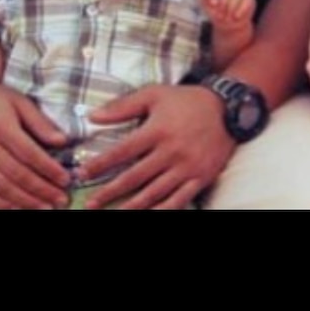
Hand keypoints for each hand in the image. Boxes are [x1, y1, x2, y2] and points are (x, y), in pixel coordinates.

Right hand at [0, 77, 72, 210]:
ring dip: (26, 201)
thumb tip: (63, 141)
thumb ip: (40, 122)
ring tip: (45, 208)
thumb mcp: (18, 101)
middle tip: (61, 200)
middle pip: (18, 174)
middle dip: (42, 190)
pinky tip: (16, 208)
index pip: (30, 154)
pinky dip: (0, 204)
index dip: (49, 169)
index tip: (66, 179)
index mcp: (1, 126)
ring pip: (2, 187)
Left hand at [76, 84, 234, 209]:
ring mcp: (187, 168)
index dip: (100, 165)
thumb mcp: (154, 94)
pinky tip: (147, 216)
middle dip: (109, 192)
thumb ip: (123, 106)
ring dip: (131, 207)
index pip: (122, 152)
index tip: (82, 174)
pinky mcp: (200, 178)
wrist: (228, 109)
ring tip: (113, 215)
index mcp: (157, 130)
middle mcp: (171, 151)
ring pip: (154, 193)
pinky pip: (179, 201)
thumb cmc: (186, 100)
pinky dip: (162, 211)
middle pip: (134, 178)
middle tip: (90, 203)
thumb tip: (93, 116)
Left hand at [198, 0, 256, 30]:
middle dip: (223, 4)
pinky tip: (236, 16)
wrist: (230, 26)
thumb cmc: (218, 16)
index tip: (214, 4)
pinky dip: (241, 10)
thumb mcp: (208, 10)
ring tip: (228, 17)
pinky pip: (246, 1)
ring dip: (231, 8)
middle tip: (221, 15)